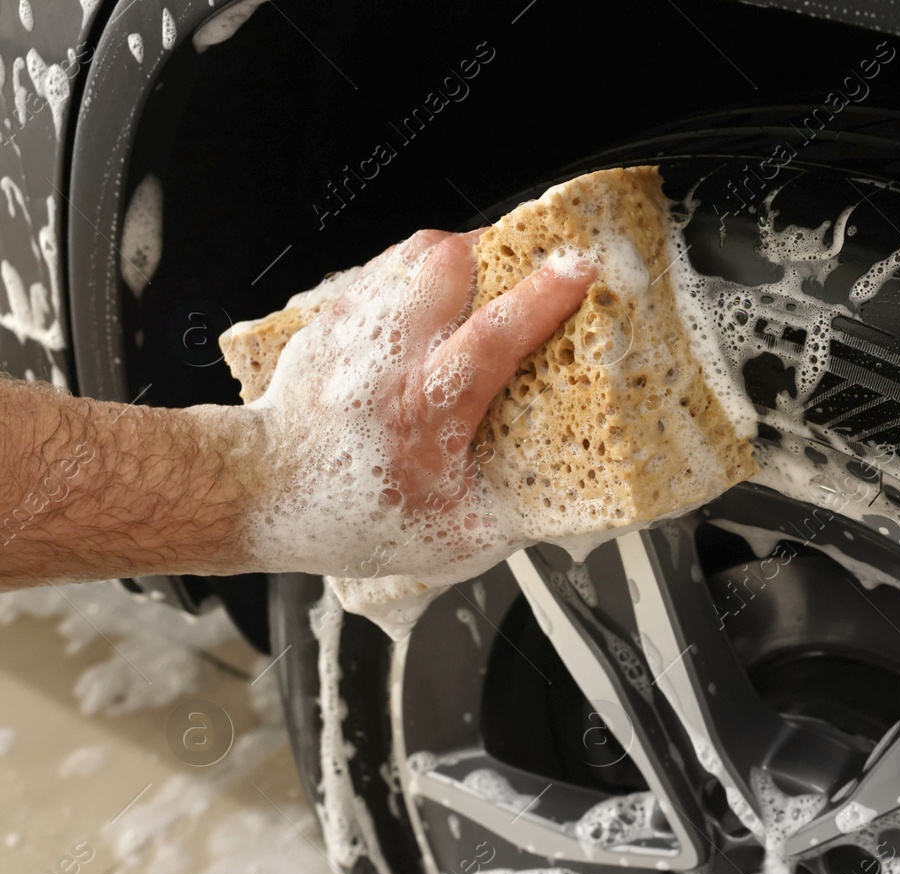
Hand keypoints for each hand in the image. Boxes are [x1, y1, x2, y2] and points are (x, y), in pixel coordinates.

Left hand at [247, 228, 595, 584]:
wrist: (265, 492)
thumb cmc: (354, 515)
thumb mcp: (458, 537)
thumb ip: (520, 514)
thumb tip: (575, 494)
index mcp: (426, 412)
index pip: (493, 336)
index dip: (543, 297)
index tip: (578, 269)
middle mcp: (390, 360)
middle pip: (450, 266)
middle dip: (500, 254)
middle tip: (530, 267)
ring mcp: (357, 331)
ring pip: (417, 253)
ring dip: (462, 256)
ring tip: (487, 277)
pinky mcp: (336, 318)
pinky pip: (389, 267)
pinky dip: (424, 272)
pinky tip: (439, 298)